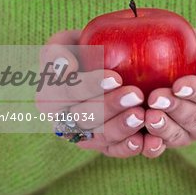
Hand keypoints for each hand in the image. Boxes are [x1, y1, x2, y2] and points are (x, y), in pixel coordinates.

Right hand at [36, 30, 163, 157]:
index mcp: (48, 98)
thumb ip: (56, 52)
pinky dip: (131, 148)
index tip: (114, 77)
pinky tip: (146, 140)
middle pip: (84, 120)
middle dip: (109, 108)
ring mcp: (86, 137)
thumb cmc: (84, 49)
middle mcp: (65, 122)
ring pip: (101, 138)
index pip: (64, 95)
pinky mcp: (107, 146)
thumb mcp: (65, 42)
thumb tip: (63, 68)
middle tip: (135, 95)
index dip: (88, 88)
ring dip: (121, 128)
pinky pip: (116, 151)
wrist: (108, 64)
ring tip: (142, 115)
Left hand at [144, 29, 195, 147]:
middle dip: (177, 109)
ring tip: (148, 115)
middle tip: (155, 98)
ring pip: (180, 137)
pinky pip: (160, 149)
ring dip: (163, 127)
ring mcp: (188, 135)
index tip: (178, 85)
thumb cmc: (189, 50)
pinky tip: (141, 138)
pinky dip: (151, 146)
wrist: (158, 57)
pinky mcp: (165, 141)